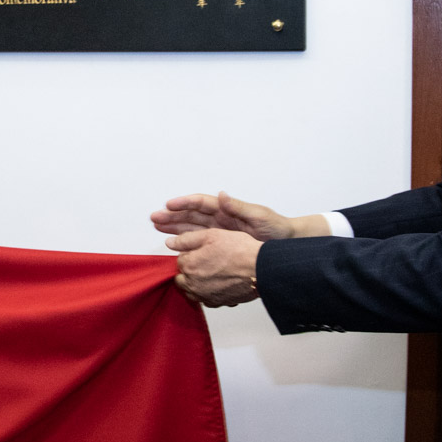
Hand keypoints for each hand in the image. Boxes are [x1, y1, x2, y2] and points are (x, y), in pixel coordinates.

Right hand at [151, 192, 324, 240]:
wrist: (287, 245)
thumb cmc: (277, 228)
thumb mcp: (259, 216)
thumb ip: (239, 207)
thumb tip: (221, 194)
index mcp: (227, 209)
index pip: (201, 204)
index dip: (185, 203)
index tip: (169, 204)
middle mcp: (220, 220)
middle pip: (191, 216)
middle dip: (172, 216)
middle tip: (154, 217)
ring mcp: (219, 233)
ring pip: (192, 229)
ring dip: (174, 228)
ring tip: (157, 227)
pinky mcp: (221, 246)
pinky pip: (200, 244)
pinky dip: (186, 244)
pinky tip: (174, 246)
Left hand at [166, 228, 262, 307]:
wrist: (261, 269)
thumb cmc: (239, 251)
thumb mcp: (212, 235)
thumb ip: (187, 239)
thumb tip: (170, 242)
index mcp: (189, 265)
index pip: (179, 260)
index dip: (191, 253)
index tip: (203, 251)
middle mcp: (193, 284)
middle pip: (182, 278)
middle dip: (190, 270)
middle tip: (206, 261)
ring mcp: (205, 296)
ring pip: (192, 290)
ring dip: (196, 283)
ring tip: (213, 272)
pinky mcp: (218, 303)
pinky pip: (206, 299)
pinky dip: (209, 292)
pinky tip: (220, 282)